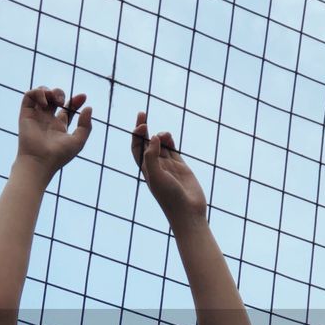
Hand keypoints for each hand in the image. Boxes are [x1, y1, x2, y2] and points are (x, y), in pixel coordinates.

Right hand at [16, 86, 91, 183]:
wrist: (40, 161)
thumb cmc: (59, 155)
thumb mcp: (78, 141)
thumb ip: (86, 125)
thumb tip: (88, 108)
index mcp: (59, 127)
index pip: (67, 109)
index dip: (75, 101)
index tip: (83, 97)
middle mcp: (47, 120)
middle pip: (53, 98)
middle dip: (59, 93)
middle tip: (62, 102)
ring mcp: (36, 116)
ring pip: (41, 94)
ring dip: (48, 91)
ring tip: (54, 101)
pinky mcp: (26, 114)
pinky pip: (29, 95)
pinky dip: (37, 93)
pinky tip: (44, 103)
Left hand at [131, 112, 207, 227]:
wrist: (188, 211)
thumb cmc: (170, 197)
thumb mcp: (156, 177)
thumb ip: (152, 157)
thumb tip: (153, 136)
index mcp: (146, 170)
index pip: (136, 149)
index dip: (136, 135)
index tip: (141, 125)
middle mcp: (155, 167)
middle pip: (146, 143)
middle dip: (142, 129)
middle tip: (141, 112)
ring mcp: (168, 166)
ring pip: (160, 145)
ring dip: (159, 135)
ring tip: (164, 134)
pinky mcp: (181, 166)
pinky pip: (172, 149)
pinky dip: (169, 140)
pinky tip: (169, 136)